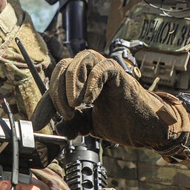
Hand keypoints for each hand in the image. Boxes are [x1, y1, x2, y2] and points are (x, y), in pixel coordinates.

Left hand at [31, 49, 189, 155]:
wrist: (148, 130)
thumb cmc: (124, 123)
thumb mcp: (91, 125)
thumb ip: (74, 123)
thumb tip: (57, 128)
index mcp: (84, 82)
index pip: (57, 82)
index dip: (47, 102)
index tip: (40, 122)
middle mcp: (93, 72)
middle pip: (63, 66)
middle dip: (57, 91)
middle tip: (65, 113)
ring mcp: (106, 70)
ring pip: (79, 60)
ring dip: (71, 84)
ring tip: (75, 105)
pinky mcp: (120, 74)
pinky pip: (101, 67)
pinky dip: (91, 82)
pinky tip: (89, 102)